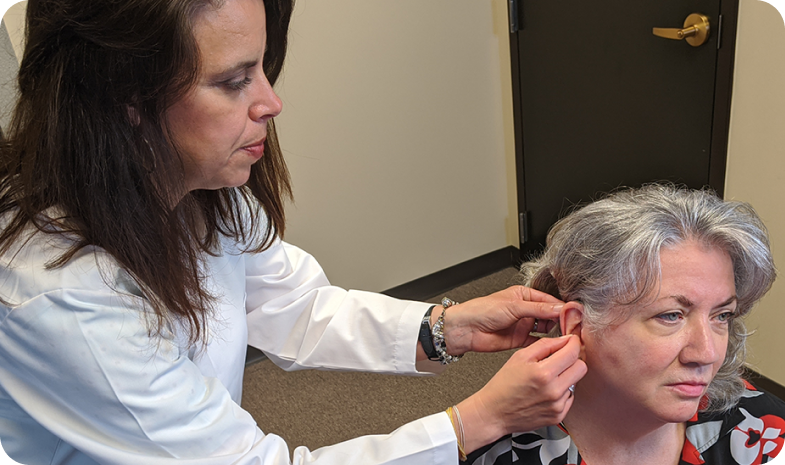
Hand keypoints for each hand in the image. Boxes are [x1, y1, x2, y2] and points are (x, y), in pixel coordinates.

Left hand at [437, 285, 563, 354]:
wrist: (465, 329)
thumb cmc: (482, 310)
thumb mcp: (513, 306)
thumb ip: (538, 309)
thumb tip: (559, 308)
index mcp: (524, 295)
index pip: (549, 300)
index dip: (561, 308)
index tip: (574, 315)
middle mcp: (526, 309)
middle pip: (550, 315)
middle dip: (560, 321)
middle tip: (572, 327)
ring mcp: (523, 324)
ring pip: (546, 329)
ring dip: (555, 333)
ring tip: (565, 337)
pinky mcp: (520, 339)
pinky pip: (537, 342)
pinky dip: (545, 344)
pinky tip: (553, 345)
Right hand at [456, 335, 586, 453]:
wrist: (494, 412)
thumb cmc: (503, 385)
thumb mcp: (520, 357)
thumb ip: (545, 345)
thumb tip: (564, 340)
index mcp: (543, 373)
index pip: (572, 353)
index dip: (573, 343)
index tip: (570, 341)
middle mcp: (553, 391)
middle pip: (581, 368)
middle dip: (572, 360)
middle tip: (559, 359)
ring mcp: (557, 406)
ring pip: (575, 382)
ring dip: (565, 377)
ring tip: (546, 379)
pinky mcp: (558, 416)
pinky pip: (570, 397)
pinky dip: (562, 392)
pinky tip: (546, 391)